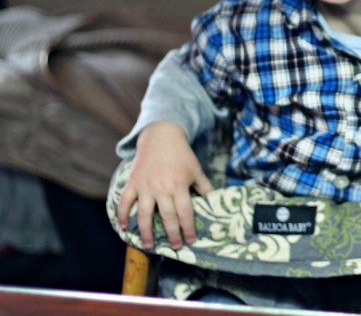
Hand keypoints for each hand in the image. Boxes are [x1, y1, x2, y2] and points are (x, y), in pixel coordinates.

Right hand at [116, 121, 212, 249]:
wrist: (162, 136)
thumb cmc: (182, 155)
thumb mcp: (196, 170)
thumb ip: (205, 187)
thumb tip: (215, 202)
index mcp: (179, 185)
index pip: (185, 212)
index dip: (188, 228)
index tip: (191, 240)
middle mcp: (162, 188)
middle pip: (166, 217)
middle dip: (171, 234)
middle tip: (175, 247)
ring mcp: (145, 186)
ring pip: (144, 214)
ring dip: (145, 232)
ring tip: (149, 245)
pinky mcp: (133, 182)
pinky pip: (125, 201)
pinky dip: (122, 215)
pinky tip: (124, 227)